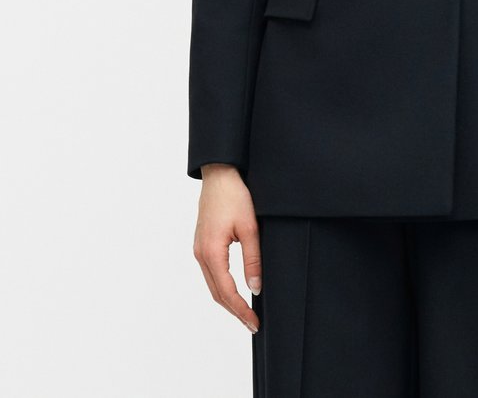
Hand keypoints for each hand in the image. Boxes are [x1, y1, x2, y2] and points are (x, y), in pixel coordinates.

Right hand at [193, 164, 262, 333]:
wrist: (219, 175)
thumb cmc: (234, 196)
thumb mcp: (250, 228)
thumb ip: (253, 260)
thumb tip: (255, 288)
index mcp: (211, 252)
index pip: (226, 291)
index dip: (241, 310)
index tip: (254, 323)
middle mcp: (201, 254)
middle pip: (216, 293)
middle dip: (234, 311)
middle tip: (252, 324)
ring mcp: (198, 249)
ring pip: (212, 285)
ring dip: (227, 301)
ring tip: (245, 312)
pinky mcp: (201, 244)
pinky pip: (210, 273)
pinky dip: (222, 287)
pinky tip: (234, 290)